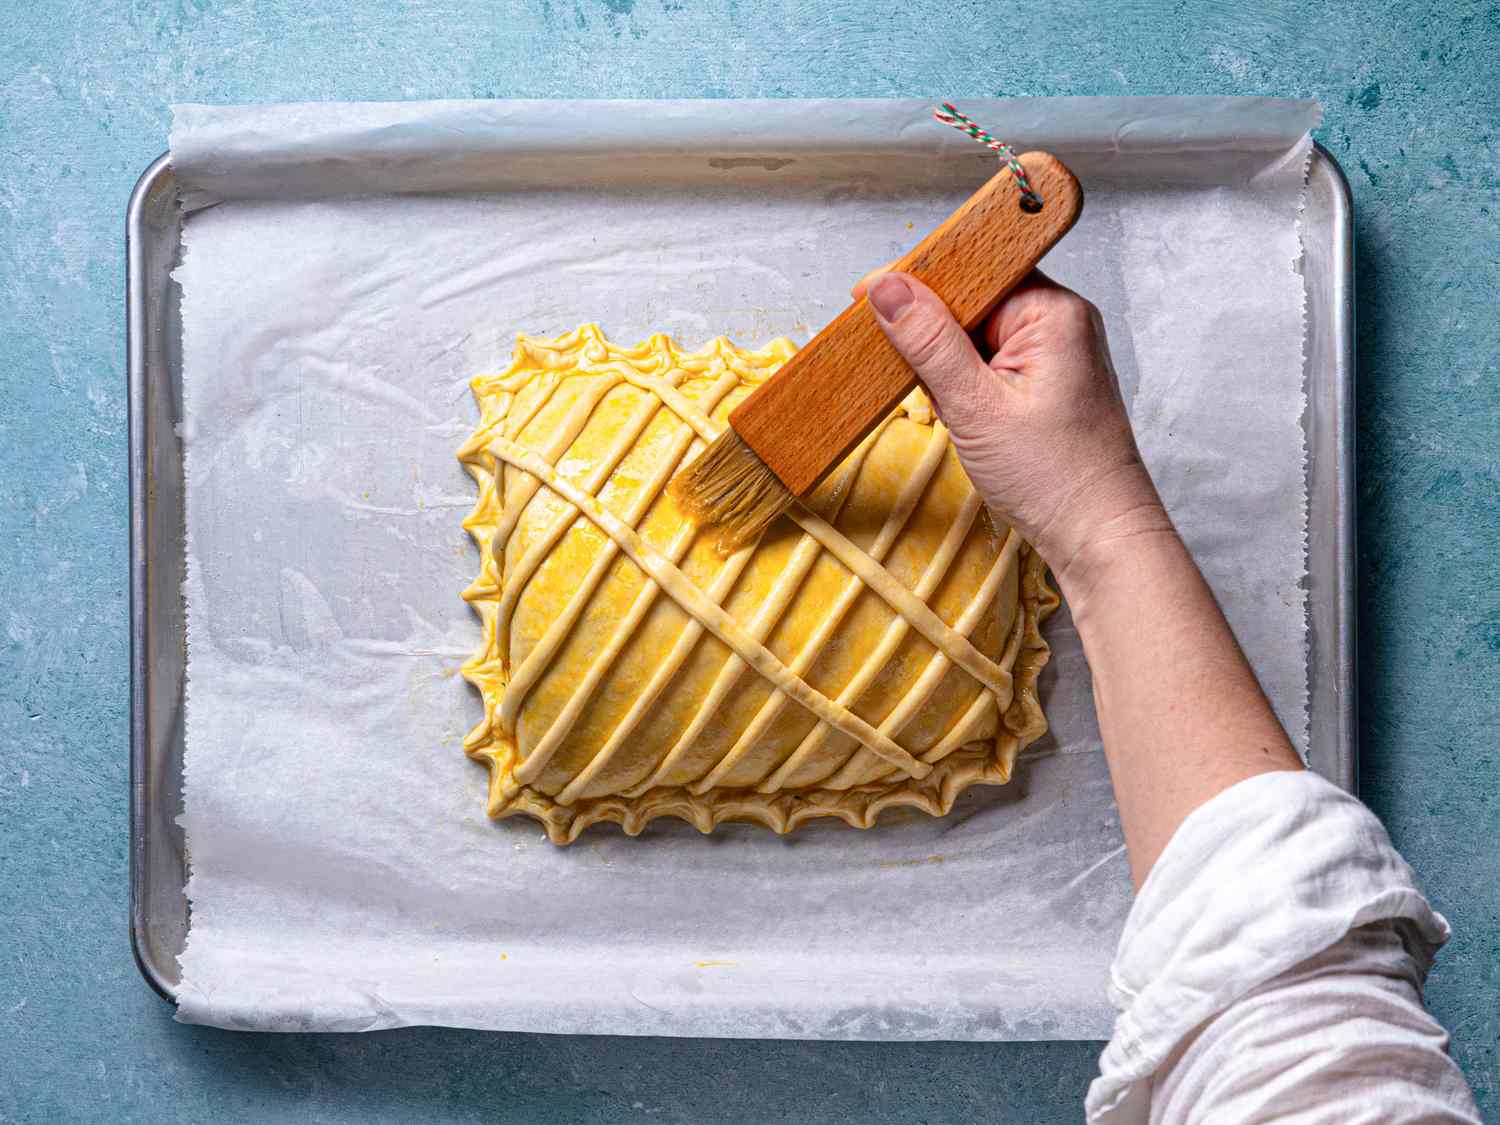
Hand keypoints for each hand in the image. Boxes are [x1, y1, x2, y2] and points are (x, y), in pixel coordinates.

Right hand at [858, 269, 1170, 591]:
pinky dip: (965, 383)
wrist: (1099, 536)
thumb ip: (929, 343)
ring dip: (947, 363)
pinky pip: (990, 361)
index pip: (971, 270)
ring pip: (976, 333)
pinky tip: (962, 412)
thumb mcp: (976, 407)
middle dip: (932, 331)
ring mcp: (1055, 352)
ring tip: (951, 405)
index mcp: (1052, 312)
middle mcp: (1059, 322)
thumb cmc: (1057, 479)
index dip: (917, 282)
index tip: (867, 296)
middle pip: (971, 299)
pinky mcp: (1046, 380)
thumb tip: (889, 289)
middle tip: (904, 365)